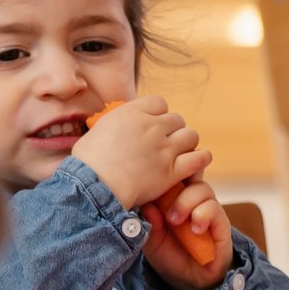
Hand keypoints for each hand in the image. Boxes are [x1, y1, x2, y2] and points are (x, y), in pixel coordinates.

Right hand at [72, 96, 202, 210]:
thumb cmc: (87, 164)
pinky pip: (199, 158)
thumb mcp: (94, 133)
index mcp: (131, 113)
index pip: (158, 102)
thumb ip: (110, 126)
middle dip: (173, 129)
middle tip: (165, 143)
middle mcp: (151, 126)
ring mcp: (164, 148)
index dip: (158, 114)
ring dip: (187, 143)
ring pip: (191, 136)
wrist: (95, 186)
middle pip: (176, 119)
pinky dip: (201, 159)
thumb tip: (111, 128)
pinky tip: (197, 162)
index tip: (153, 124)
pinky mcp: (172, 171)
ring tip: (180, 153)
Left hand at [145, 176, 231, 289]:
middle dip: (176, 185)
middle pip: (189, 174)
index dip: (167, 173)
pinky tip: (195, 229)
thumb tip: (146, 204)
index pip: (174, 175)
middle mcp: (192, 200)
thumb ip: (148, 222)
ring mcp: (208, 210)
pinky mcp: (221, 224)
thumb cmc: (170, 256)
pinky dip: (203, 215)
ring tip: (176, 222)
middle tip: (164, 209)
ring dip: (187, 203)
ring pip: (202, 189)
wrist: (188, 281)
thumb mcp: (152, 240)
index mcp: (174, 198)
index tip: (153, 182)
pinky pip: (215, 208)